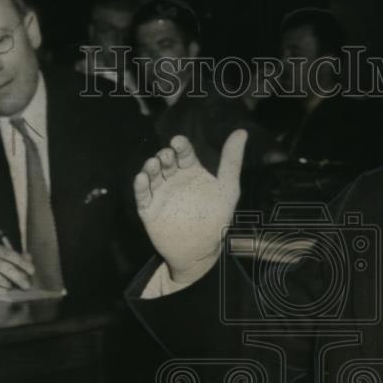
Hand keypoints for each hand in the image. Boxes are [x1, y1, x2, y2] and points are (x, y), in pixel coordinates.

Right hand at [0, 245, 34, 298]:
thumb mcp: (6, 259)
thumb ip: (20, 258)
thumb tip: (29, 257)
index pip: (12, 255)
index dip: (23, 264)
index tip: (32, 272)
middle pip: (6, 268)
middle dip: (19, 277)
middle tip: (27, 286)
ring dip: (8, 284)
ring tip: (11, 286)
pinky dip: (0, 292)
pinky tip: (5, 292)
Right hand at [134, 131, 246, 283]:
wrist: (201, 251)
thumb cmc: (217, 219)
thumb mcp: (228, 188)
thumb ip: (232, 161)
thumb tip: (242, 131)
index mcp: (192, 172)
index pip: (184, 153)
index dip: (180, 146)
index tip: (178, 141)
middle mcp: (174, 180)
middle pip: (166, 162)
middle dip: (164, 156)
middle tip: (166, 156)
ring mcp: (161, 194)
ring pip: (152, 175)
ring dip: (151, 167)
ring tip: (153, 164)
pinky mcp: (148, 209)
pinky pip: (142, 195)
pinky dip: (140, 186)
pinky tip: (142, 178)